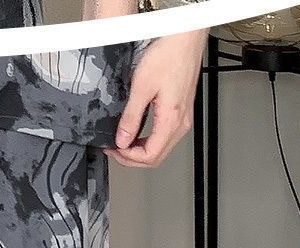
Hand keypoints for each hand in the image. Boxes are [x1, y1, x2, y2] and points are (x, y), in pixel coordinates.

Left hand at [105, 31, 207, 167]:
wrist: (185, 37)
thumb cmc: (169, 54)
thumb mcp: (142, 87)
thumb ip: (131, 117)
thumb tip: (122, 140)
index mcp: (171, 119)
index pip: (150, 156)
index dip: (128, 158)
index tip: (114, 149)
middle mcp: (181, 122)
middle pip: (156, 157)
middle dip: (132, 158)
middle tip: (115, 150)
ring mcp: (183, 117)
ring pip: (160, 148)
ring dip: (139, 150)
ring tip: (122, 143)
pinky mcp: (181, 110)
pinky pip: (164, 135)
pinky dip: (147, 140)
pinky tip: (135, 133)